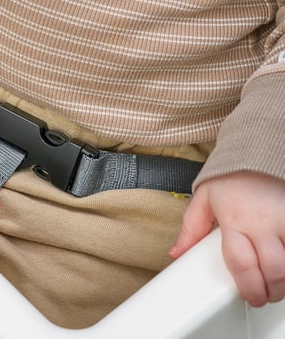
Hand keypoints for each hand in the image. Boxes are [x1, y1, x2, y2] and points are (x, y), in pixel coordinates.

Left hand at [169, 171, 284, 306]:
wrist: (258, 154)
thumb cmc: (231, 177)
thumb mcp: (204, 198)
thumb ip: (191, 228)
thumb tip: (176, 253)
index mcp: (234, 218)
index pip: (241, 264)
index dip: (247, 287)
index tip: (250, 297)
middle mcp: (262, 221)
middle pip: (272, 271)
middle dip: (269, 290)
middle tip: (264, 294)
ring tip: (276, 282)